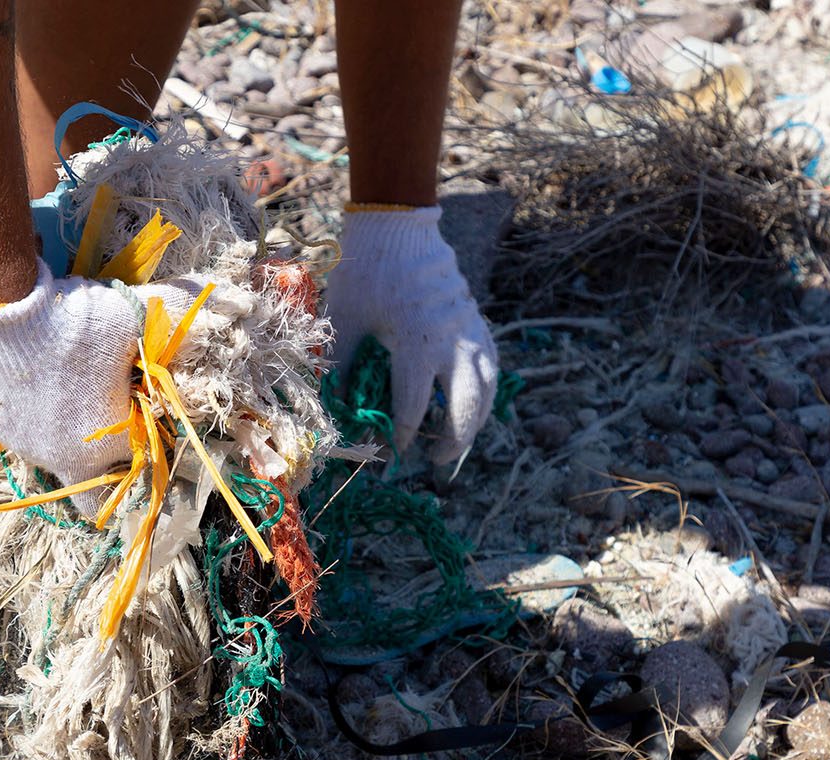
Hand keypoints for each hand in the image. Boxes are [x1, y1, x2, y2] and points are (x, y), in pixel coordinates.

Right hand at [0, 258, 198, 515]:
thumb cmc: (75, 320)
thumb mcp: (130, 319)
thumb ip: (162, 326)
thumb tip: (193, 307)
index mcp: (108, 445)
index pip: (142, 459)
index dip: (148, 433)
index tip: (145, 409)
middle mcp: (64, 459)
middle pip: (95, 486)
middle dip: (107, 466)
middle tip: (110, 425)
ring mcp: (25, 447)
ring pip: (56, 458)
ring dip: (68, 434)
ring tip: (68, 388)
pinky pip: (24, 433)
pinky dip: (34, 416)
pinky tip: (36, 380)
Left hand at [326, 206, 498, 464]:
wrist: (397, 228)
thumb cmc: (366, 273)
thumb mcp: (345, 321)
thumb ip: (341, 367)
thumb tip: (338, 409)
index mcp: (416, 343)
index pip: (412, 407)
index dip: (401, 437)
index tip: (390, 455)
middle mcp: (451, 341)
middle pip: (465, 406)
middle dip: (453, 440)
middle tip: (436, 462)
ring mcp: (469, 331)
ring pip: (487, 388)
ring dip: (476, 420)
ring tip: (459, 441)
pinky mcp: (476, 320)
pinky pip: (491, 364)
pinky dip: (486, 389)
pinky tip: (475, 404)